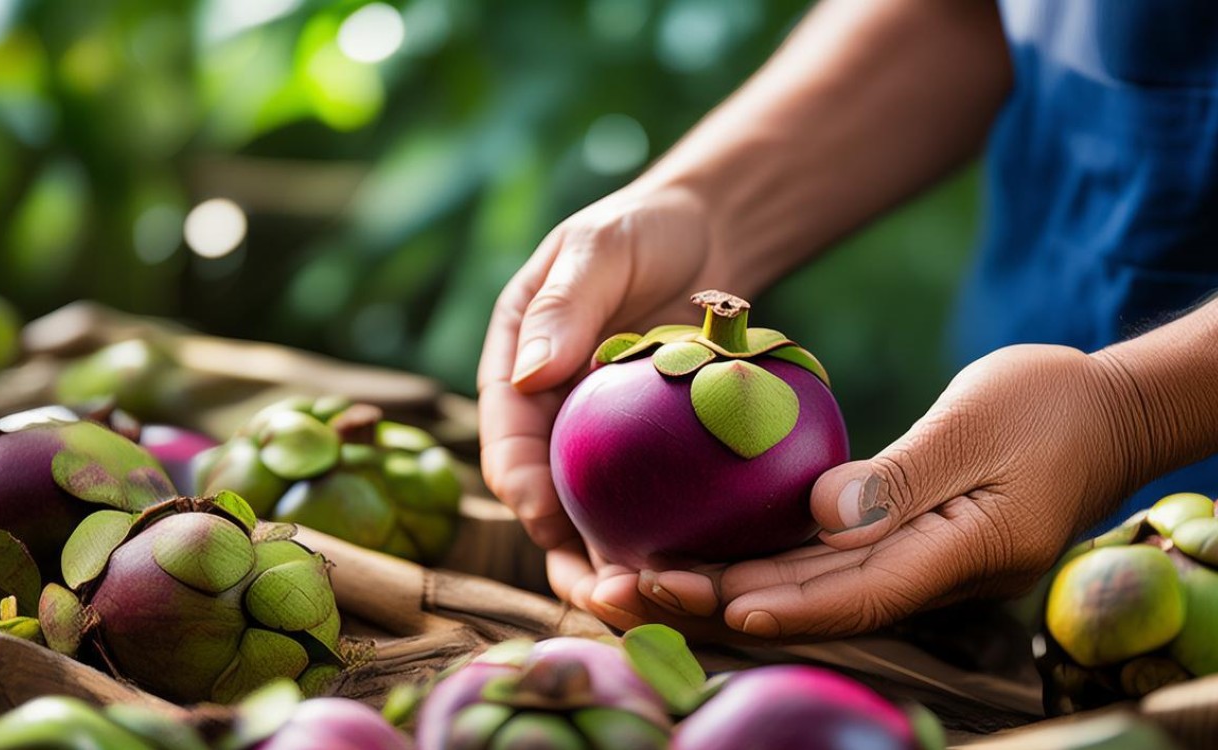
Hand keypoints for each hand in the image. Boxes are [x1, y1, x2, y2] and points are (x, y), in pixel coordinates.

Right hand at [477, 182, 732, 603]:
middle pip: (550, 506)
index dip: (520, 487)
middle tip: (616, 589)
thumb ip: (566, 303)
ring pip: (602, 523)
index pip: (506, 444)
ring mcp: (604, 446)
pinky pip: (659, 508)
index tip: (545, 519)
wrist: (705, 233)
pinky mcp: (655, 458)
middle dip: (573, 559)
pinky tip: (710, 569)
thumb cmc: (642, 228)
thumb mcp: (599, 248)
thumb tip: (529, 373)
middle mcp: (553, 422)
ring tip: (665, 597)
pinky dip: (676, 541)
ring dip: (626, 567)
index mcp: (517, 375)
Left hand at [585, 344, 1147, 639]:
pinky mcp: (902, 544)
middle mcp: (932, 579)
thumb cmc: (1051, 405)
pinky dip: (761, 568)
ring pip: (808, 593)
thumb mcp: (980, 425)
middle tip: (626, 591)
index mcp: (962, 556)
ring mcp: (917, 568)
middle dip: (717, 605)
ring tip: (639, 582)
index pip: (856, 594)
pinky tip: (703, 560)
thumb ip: (903, 476)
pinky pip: (821, 567)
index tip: (705, 598)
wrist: (1108, 414)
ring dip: (724, 591)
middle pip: (813, 606)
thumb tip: (821, 515)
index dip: (780, 604)